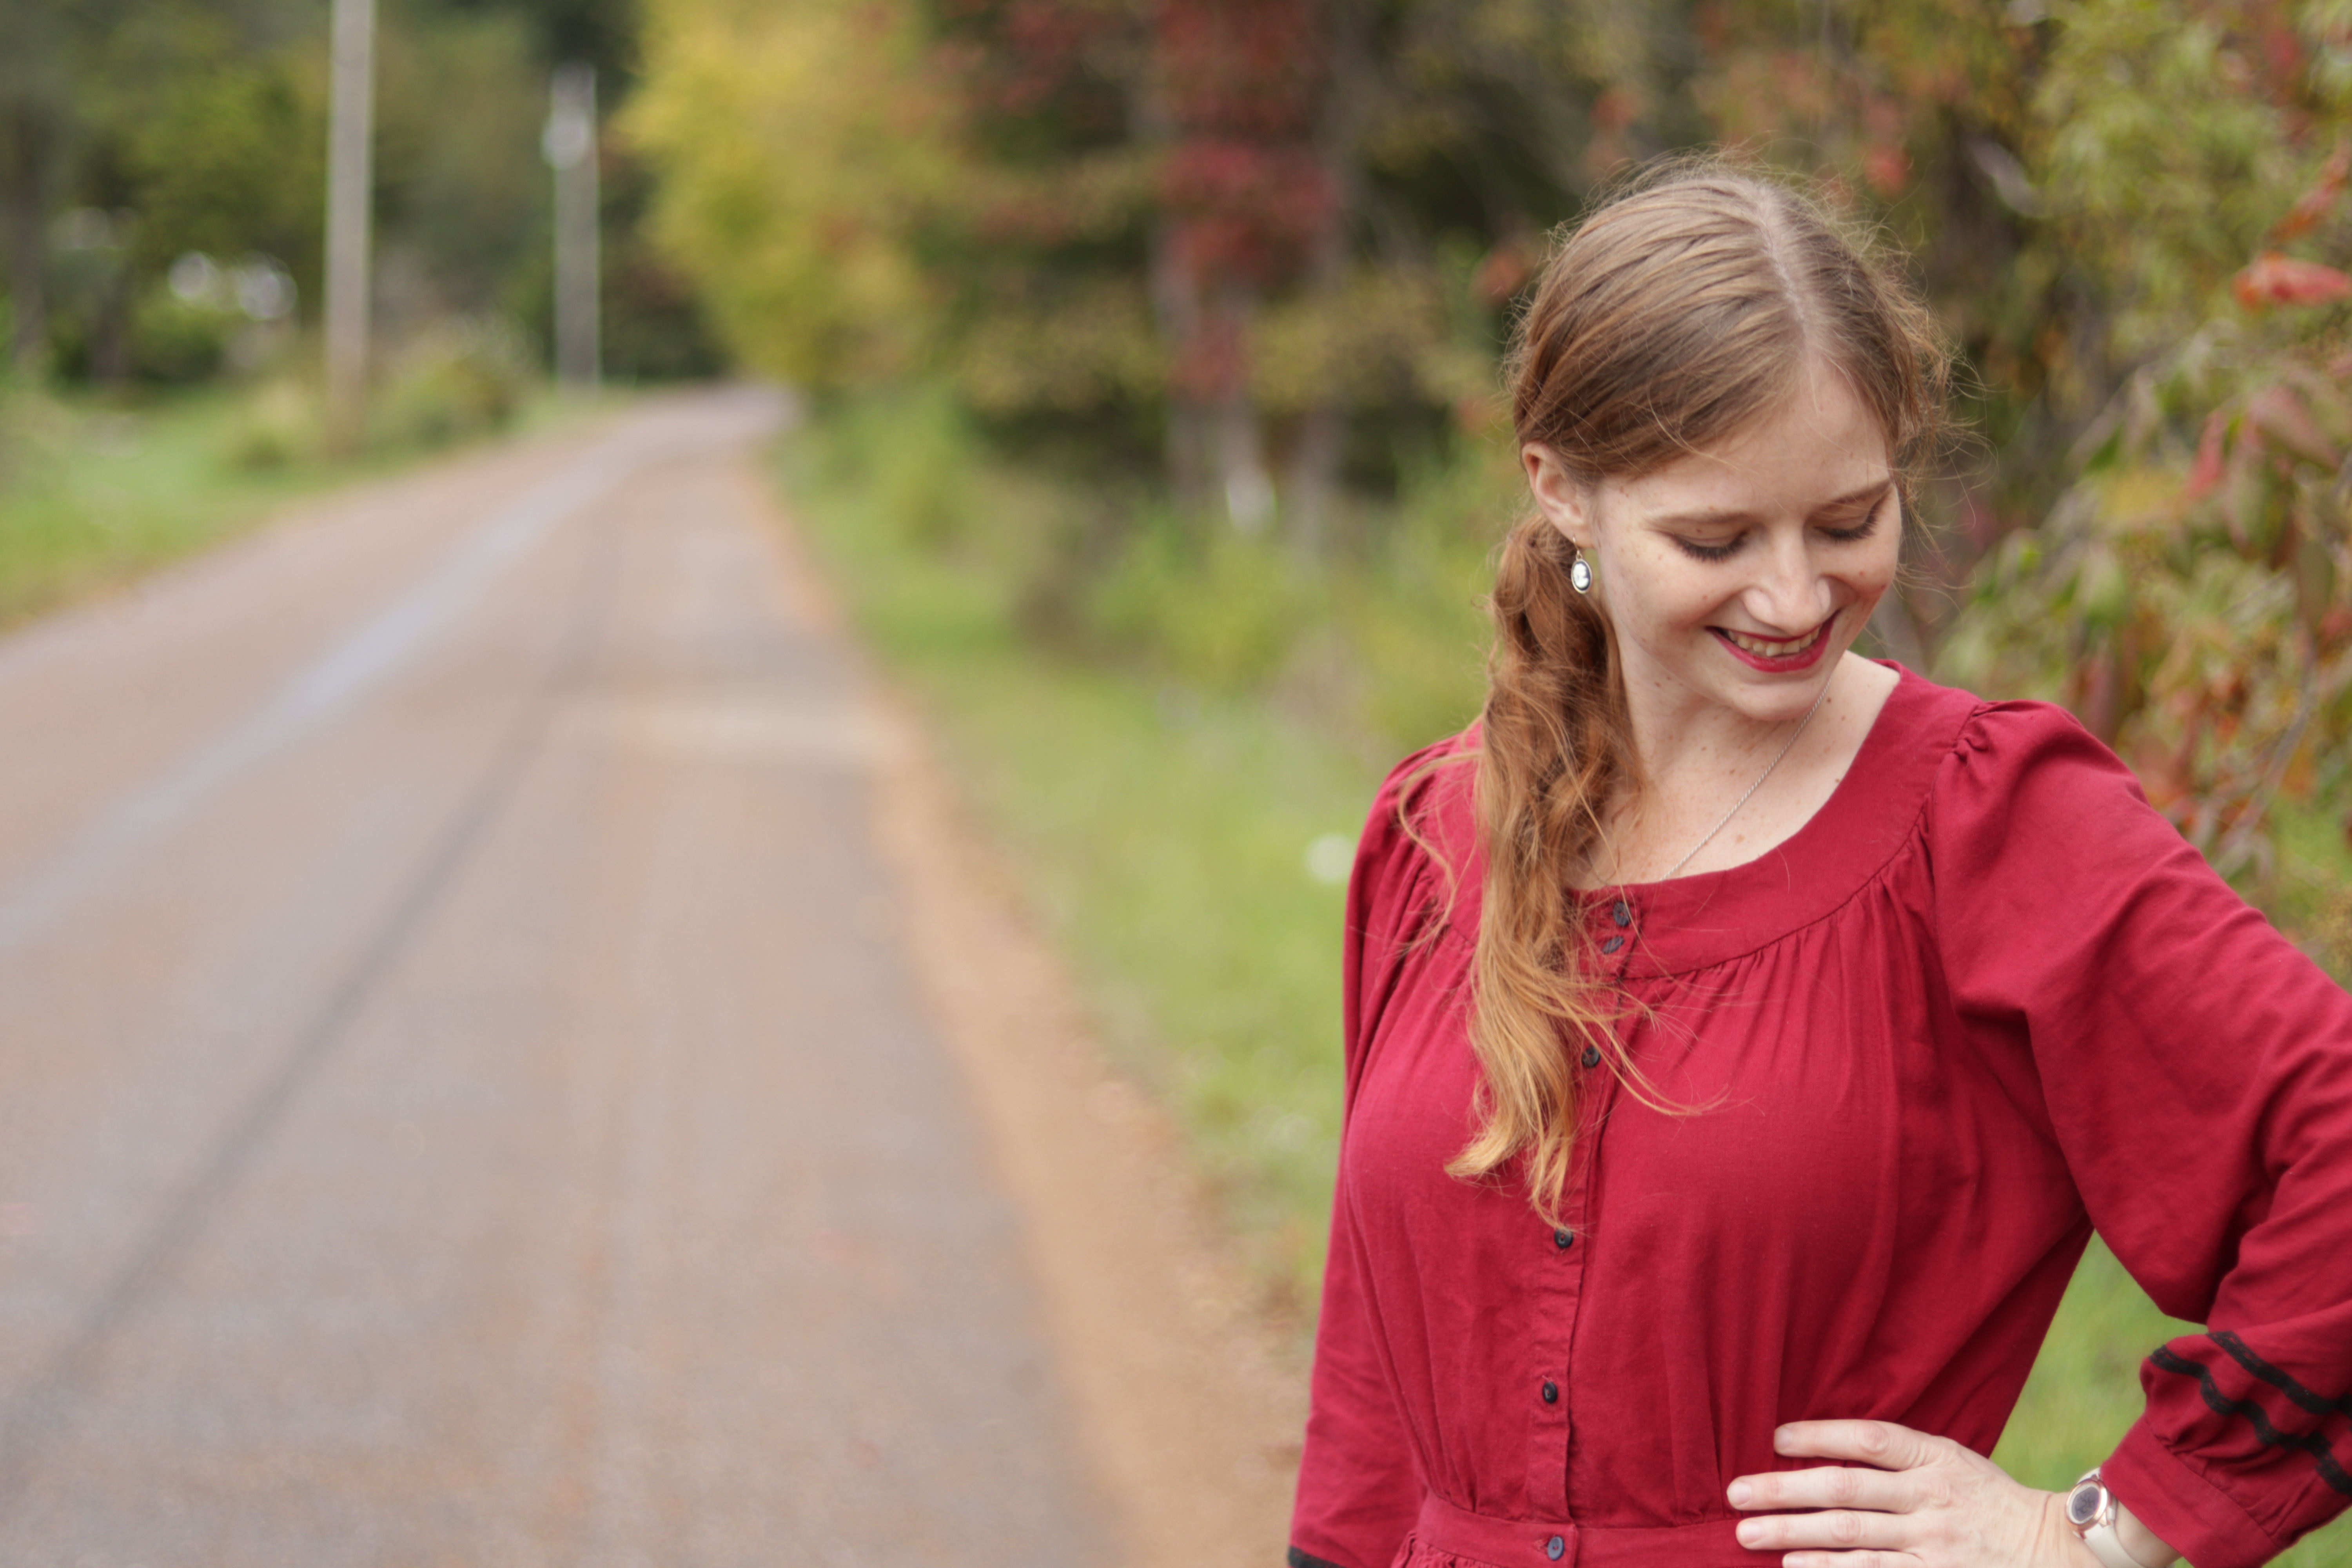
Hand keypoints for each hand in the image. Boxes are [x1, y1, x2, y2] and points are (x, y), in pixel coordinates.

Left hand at [1726, 1420, 2098, 1567]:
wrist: (2054, 1550)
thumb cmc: (1988, 1500)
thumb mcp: (1952, 1462)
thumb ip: (1900, 1456)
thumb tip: (1826, 1447)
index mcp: (1937, 1458)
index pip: (1869, 1439)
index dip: (1819, 1436)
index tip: (1775, 1437)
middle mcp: (1931, 1498)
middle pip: (1844, 1490)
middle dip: (1783, 1491)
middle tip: (1736, 1494)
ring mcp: (1932, 1542)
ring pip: (1850, 1536)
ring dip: (1793, 1534)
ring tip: (1748, 1534)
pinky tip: (1796, 1566)